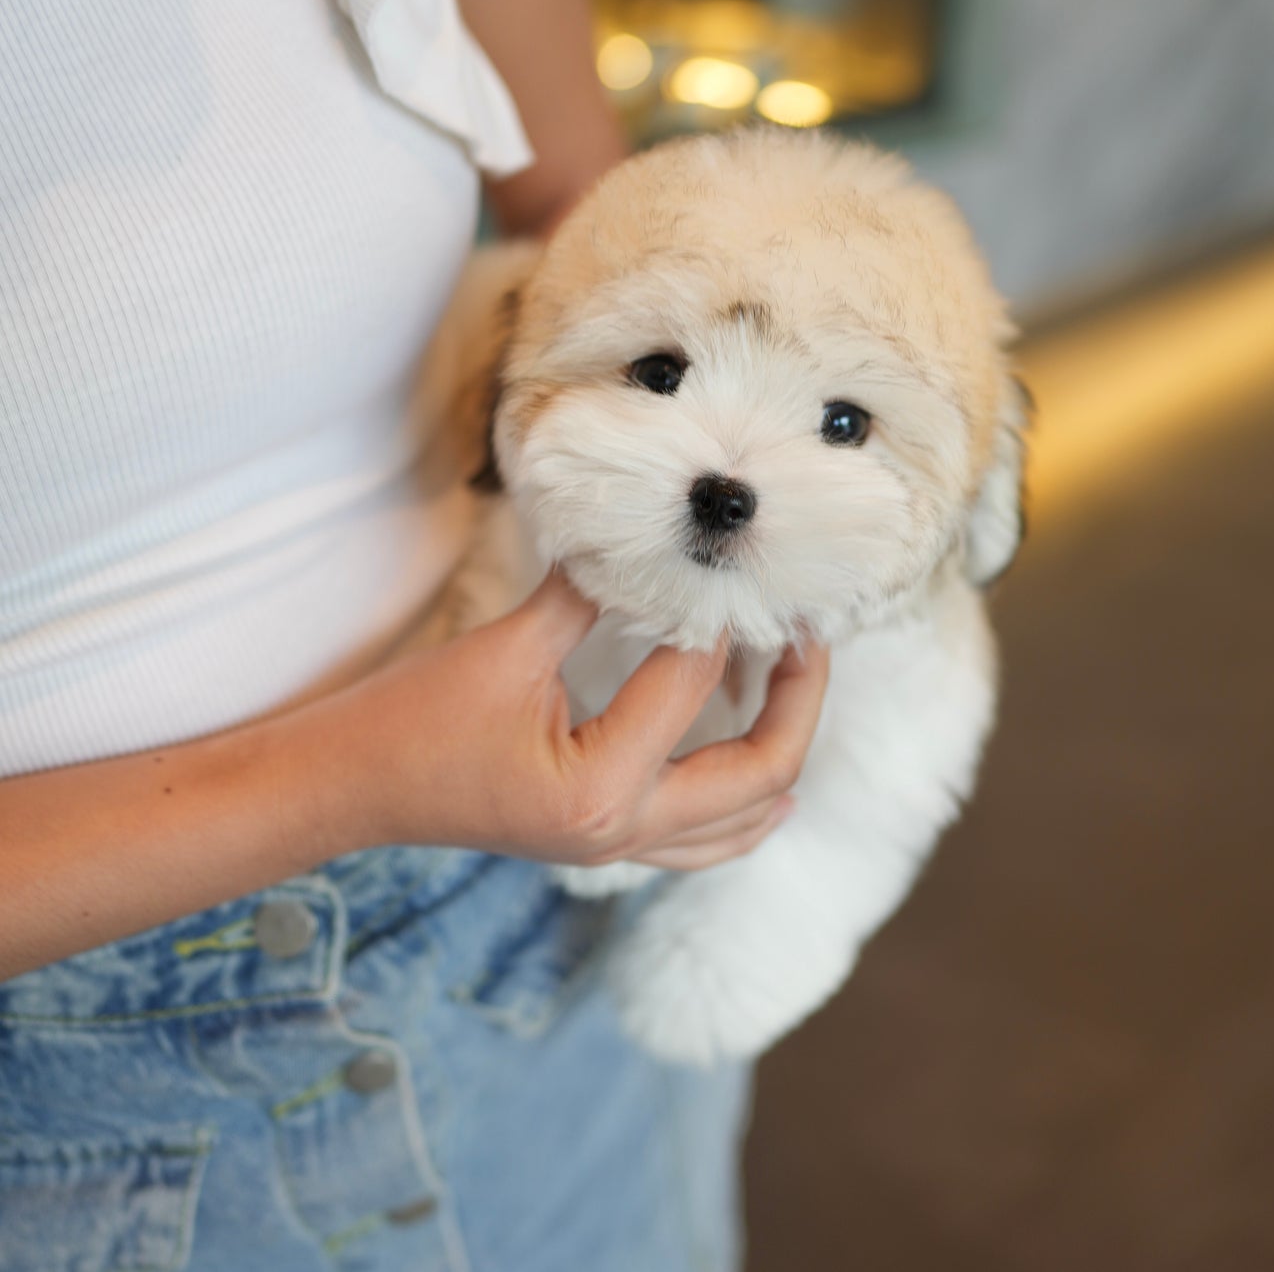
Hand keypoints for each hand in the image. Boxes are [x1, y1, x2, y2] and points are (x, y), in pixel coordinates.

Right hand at [338, 572, 829, 870]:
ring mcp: (616, 847)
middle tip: (810, 628)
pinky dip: (745, 803)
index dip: (722, 613)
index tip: (742, 562)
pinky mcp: (605, 841)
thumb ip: (590, 596)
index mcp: (602, 786)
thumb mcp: (507, 646)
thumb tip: (651, 539)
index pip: (693, 681)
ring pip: (741, 818)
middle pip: (760, 773)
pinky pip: (704, 839)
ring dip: (782, 748)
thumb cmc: (413, 719)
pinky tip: (766, 775)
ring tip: (797, 677)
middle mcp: (622, 830)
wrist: (348, 788)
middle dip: (799, 697)